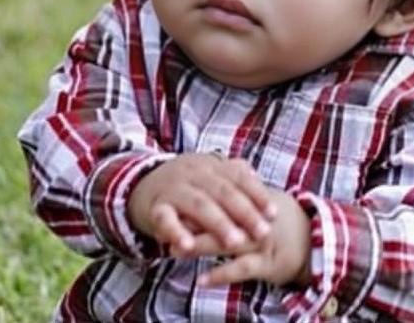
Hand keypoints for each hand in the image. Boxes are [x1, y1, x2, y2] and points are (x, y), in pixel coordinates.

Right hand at [127, 153, 276, 253]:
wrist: (140, 184)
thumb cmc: (186, 184)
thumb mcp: (209, 174)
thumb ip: (234, 176)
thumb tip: (261, 183)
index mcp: (210, 165)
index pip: (238, 177)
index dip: (257, 195)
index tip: (274, 214)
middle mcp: (193, 173)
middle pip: (223, 191)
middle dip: (245, 213)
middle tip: (262, 233)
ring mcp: (174, 188)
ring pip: (199, 204)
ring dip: (218, 223)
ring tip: (235, 242)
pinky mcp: (155, 207)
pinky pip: (165, 219)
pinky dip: (176, 232)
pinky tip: (187, 248)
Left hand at [181, 189, 311, 287]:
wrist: (311, 237)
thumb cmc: (273, 217)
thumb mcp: (254, 199)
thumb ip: (231, 193)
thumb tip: (200, 189)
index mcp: (250, 198)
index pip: (218, 195)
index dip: (194, 199)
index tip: (170, 203)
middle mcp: (254, 217)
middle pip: (220, 215)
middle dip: (191, 222)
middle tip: (165, 226)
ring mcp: (261, 240)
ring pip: (228, 241)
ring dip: (201, 245)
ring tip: (177, 250)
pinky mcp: (267, 263)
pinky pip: (242, 269)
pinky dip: (221, 274)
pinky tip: (203, 280)